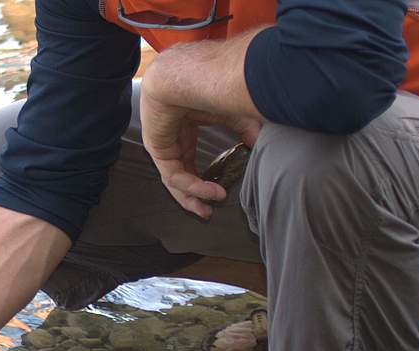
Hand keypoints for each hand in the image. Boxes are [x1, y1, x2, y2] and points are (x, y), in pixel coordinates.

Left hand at [140, 91, 260, 218]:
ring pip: (174, 180)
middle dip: (193, 196)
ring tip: (209, 209)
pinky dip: (193, 186)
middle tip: (207, 212)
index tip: (220, 194)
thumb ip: (247, 131)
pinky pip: (174, 175)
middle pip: (179, 175)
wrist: (190, 70)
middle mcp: (171, 138)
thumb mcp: (236, 112)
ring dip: (193, 196)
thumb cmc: (213, 80)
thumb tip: (261, 147)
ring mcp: (162, 143)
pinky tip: (210, 193)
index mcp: (185, 128)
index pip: (190, 162)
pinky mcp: (157, 148)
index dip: (204, 180)